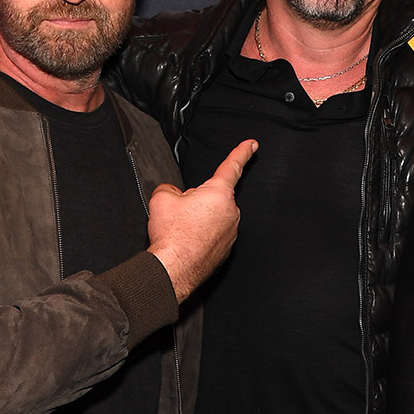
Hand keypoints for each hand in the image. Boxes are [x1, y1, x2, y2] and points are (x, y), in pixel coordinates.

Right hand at [147, 139, 257, 302]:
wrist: (173, 269)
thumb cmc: (172, 236)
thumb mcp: (162, 198)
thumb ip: (170, 187)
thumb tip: (173, 193)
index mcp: (219, 193)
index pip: (232, 166)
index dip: (242, 152)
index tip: (251, 145)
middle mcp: (230, 212)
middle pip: (213, 196)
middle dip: (197, 201)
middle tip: (180, 214)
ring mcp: (230, 232)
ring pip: (212, 216)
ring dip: (198, 220)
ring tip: (182, 231)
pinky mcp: (225, 249)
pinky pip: (212, 234)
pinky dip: (200, 236)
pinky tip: (187, 242)